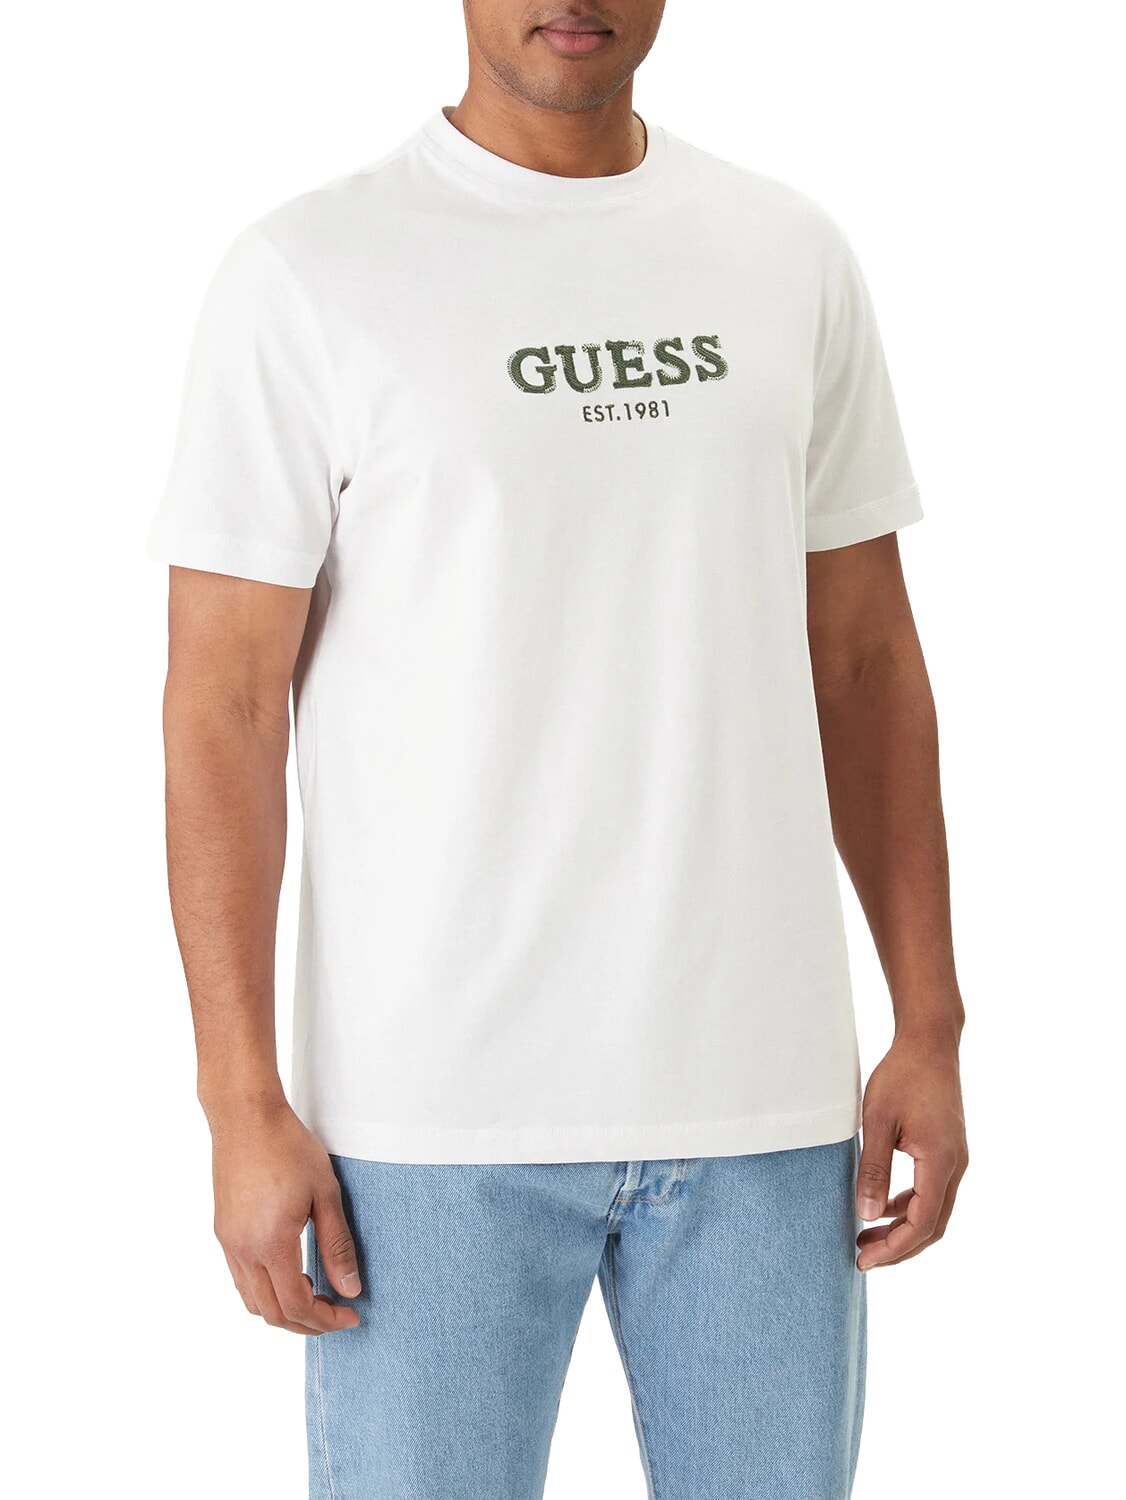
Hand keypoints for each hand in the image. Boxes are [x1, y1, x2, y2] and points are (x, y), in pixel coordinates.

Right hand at [208, 1097, 361, 1333]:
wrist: (246, 1117)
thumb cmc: (288, 1146)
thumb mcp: (325, 1192)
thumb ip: (337, 1245)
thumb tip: (349, 1289)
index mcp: (271, 1243)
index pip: (297, 1305)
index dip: (326, 1320)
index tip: (351, 1316)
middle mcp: (243, 1250)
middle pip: (272, 1314)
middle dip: (307, 1324)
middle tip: (336, 1316)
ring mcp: (229, 1243)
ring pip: (252, 1301)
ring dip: (283, 1312)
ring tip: (315, 1300)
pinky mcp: (223, 1231)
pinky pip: (241, 1279)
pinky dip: (265, 1292)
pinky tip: (288, 1277)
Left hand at [855, 1029, 967, 1269]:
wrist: (930, 1042)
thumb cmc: (902, 1075)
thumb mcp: (878, 1121)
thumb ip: (874, 1169)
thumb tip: (867, 1215)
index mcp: (940, 1162)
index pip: (921, 1224)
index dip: (893, 1248)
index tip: (863, 1260)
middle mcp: (955, 1165)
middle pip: (932, 1226)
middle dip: (899, 1248)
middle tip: (863, 1259)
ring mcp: (955, 1158)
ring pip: (935, 1211)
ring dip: (904, 1229)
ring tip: (867, 1238)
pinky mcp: (948, 1150)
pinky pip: (933, 1191)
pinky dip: (910, 1207)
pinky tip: (884, 1207)